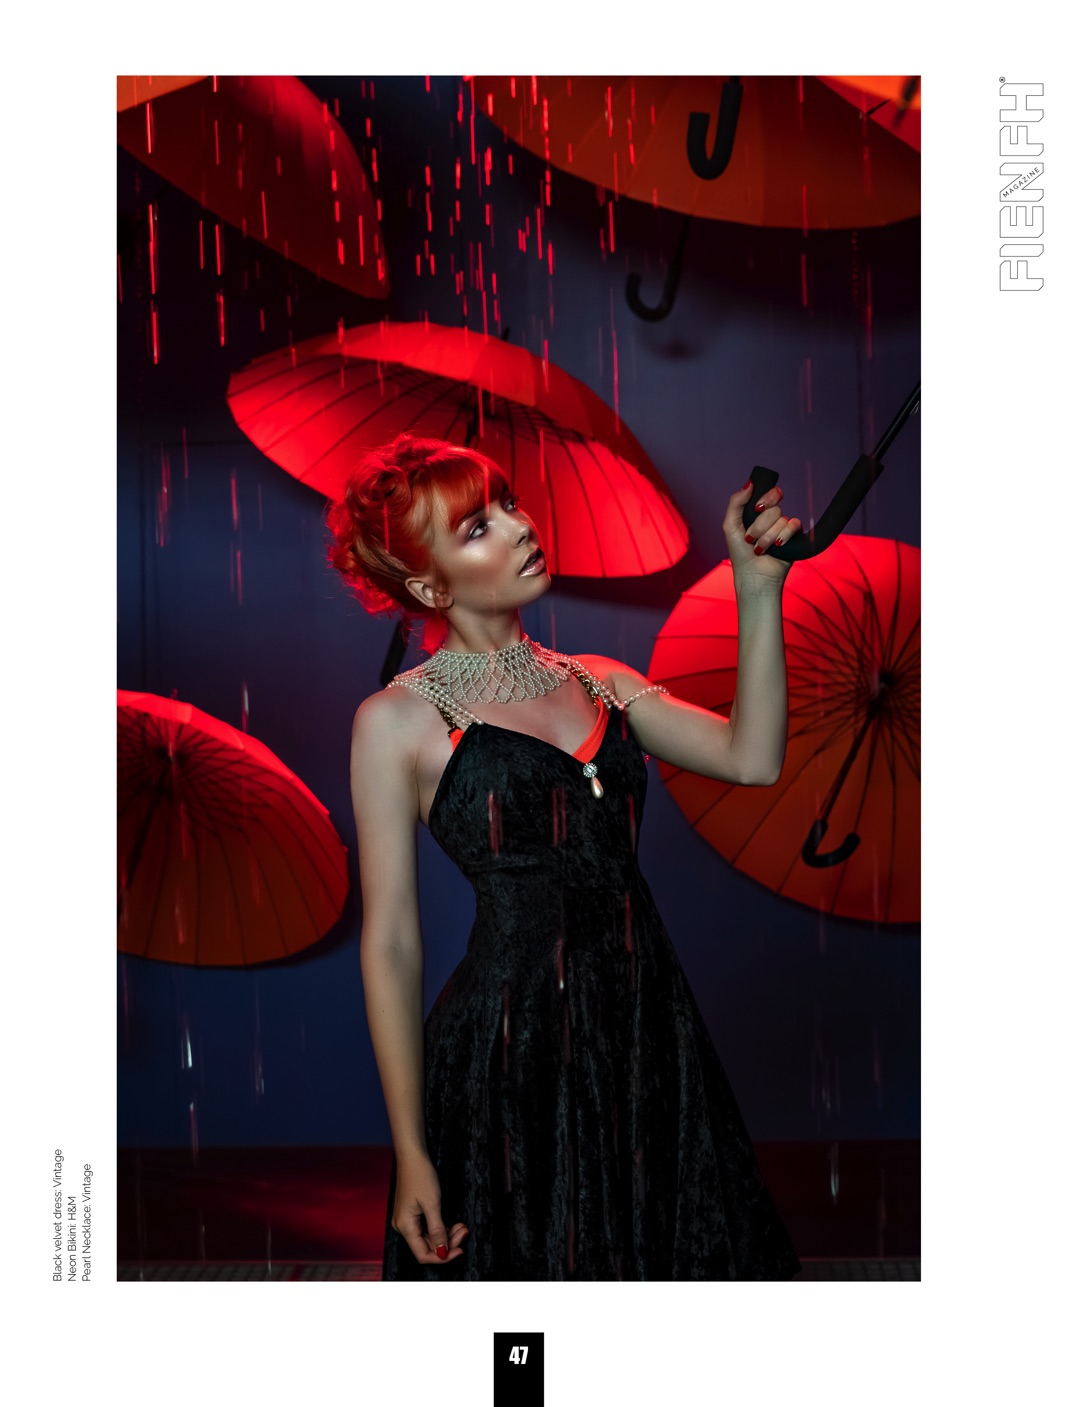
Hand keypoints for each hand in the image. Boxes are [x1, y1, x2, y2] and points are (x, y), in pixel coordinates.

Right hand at [391, 1151, 468, 1266]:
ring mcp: (407, 1220)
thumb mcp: (432, 1204)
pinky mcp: (411, 1214)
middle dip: (448, 1243)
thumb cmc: (420, 1175)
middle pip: (427, 1246)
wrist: (412, 1156)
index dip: (442, 1257)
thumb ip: (437, 1230)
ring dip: (446, 1235)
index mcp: (405, 1226)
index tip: (460, 1250)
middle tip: (464, 1231)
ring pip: (428, 1238)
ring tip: (461, 1227)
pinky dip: (441, 1228)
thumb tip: (442, 1253)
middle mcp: (403, 1226)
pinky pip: (426, 1229)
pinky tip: (453, 1224)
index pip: (423, 1254)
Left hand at [724, 481, 802, 584]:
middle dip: (760, 525)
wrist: (753, 576)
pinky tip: (777, 547)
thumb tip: (750, 483)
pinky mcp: (794, 538)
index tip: (756, 509)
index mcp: (758, 513)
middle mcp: (771, 519)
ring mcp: (783, 528)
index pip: (770, 493)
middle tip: (751, 537)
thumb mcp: (730, 526)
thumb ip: (736, 502)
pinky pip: (794, 526)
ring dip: (767, 537)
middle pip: (774, 508)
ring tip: (760, 549)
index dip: (766, 498)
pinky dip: (783, 536)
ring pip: (781, 519)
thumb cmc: (740, 554)